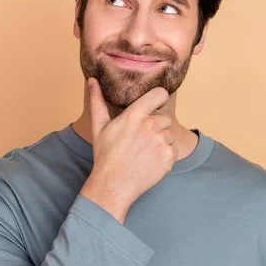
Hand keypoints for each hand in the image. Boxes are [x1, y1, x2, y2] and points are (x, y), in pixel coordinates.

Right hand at [79, 77, 177, 223]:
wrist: (113, 185)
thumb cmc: (105, 155)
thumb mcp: (99, 126)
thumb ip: (97, 100)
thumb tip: (92, 80)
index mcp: (134, 115)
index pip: (160, 94)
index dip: (159, 97)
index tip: (156, 103)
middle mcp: (150, 126)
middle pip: (164, 118)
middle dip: (156, 127)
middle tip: (141, 140)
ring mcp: (161, 142)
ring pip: (169, 135)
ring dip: (161, 141)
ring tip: (144, 152)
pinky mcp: (169, 157)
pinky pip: (173, 150)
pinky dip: (165, 155)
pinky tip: (150, 161)